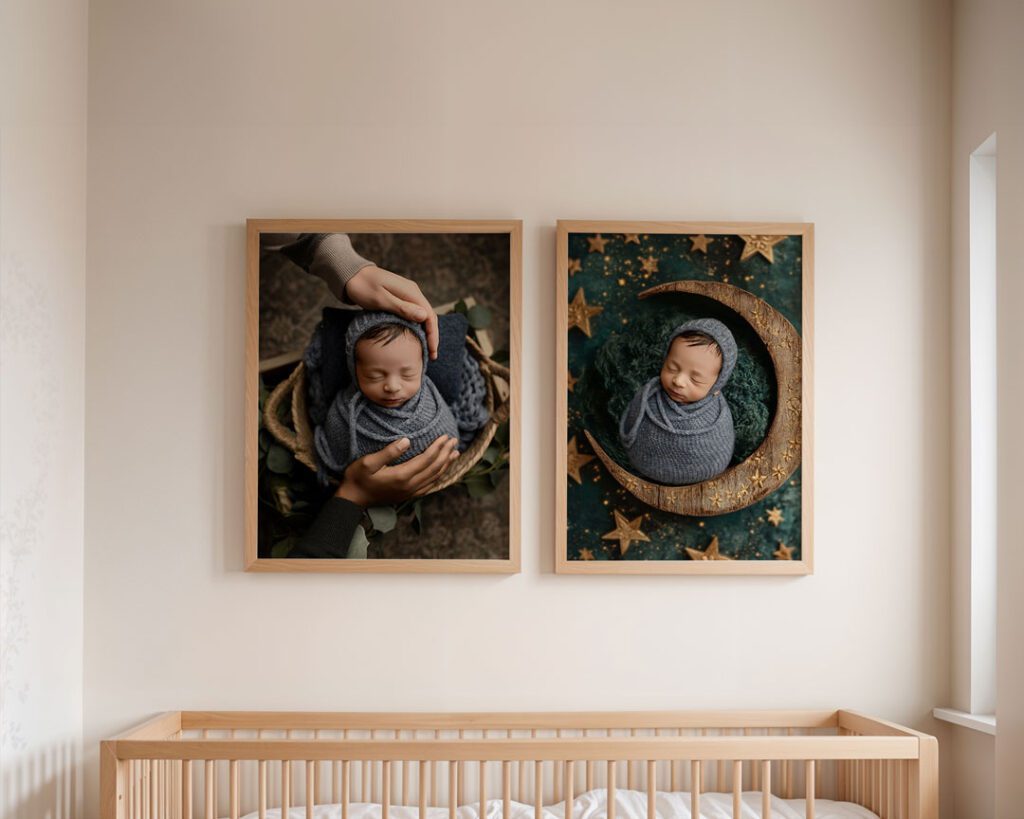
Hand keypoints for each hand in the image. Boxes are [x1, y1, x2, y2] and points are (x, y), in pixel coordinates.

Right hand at [335, 435, 458, 506]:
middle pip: (434, 468)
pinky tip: (443, 471)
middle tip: (454, 440)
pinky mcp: (408, 495)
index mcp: (402, 476)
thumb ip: (388, 452)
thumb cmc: (357, 478)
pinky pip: (429, 486)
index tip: (446, 436)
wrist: (353, 500)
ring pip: (434, 477)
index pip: (427, 459)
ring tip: (455, 453)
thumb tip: (407, 441)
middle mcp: (409, 485)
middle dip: (446, 453)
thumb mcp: (368, 462)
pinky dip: (439, 476)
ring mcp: (410, 492)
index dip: (438, 447)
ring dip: (446, 464)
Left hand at [345, 265, 439, 359]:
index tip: (432, 351)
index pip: (429, 315)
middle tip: (431, 355)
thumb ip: (402, 308)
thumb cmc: (363, 287)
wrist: (351, 275)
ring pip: (422, 315)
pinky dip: (417, 326)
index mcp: (411, 292)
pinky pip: (414, 313)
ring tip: (425, 349)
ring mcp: (407, 294)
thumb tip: (424, 316)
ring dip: (426, 332)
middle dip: (432, 336)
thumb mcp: (381, 299)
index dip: (433, 334)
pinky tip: (415, 337)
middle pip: (429, 316)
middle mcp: (413, 292)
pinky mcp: (400, 297)